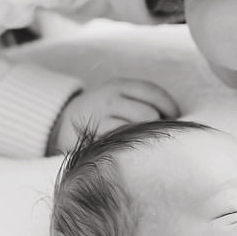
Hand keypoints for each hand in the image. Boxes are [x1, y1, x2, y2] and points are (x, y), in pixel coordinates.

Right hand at [48, 79, 180, 153]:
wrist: (61, 123)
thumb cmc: (104, 111)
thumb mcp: (120, 96)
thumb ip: (143, 100)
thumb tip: (175, 117)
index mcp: (118, 85)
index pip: (153, 92)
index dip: (170, 105)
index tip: (175, 116)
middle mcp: (107, 100)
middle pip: (148, 114)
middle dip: (159, 125)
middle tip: (159, 133)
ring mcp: (98, 120)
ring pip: (135, 131)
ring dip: (146, 138)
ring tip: (146, 142)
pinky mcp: (92, 139)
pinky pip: (121, 146)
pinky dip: (131, 149)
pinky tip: (131, 150)